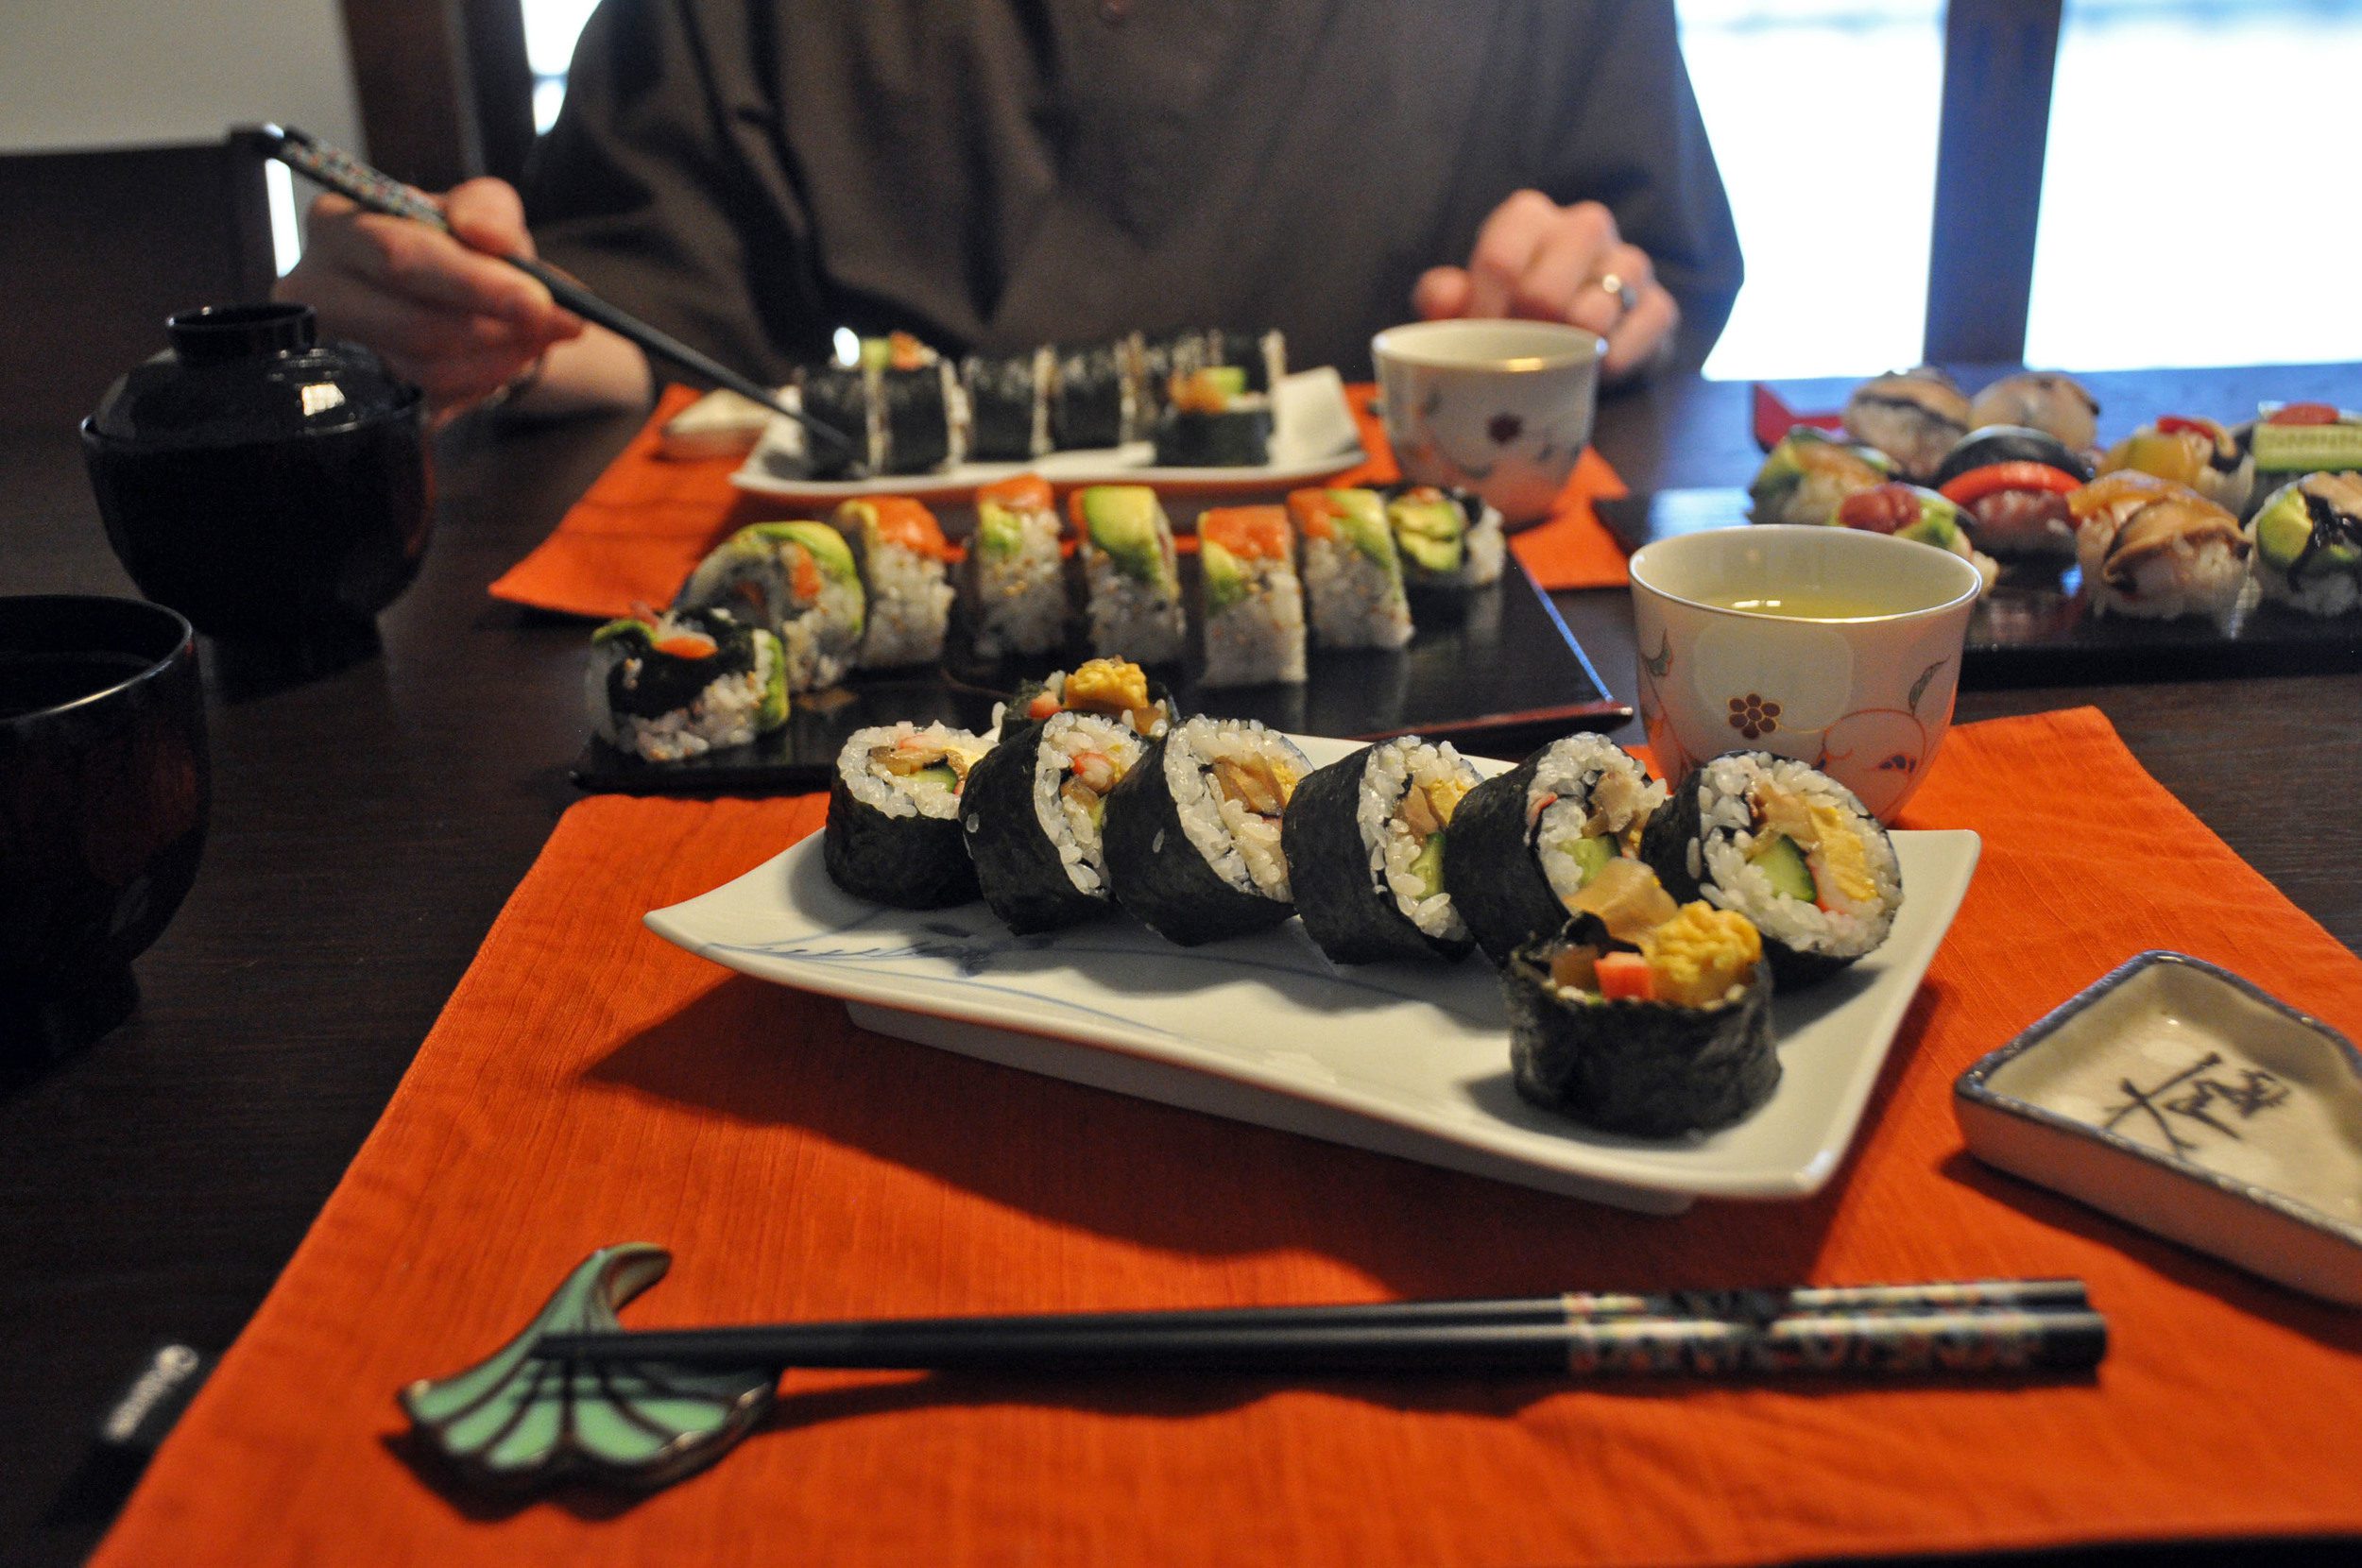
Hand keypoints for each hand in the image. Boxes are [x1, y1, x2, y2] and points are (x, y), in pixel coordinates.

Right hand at [273, 178, 584, 413]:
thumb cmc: (458, 245)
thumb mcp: (481, 210)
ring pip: (428, 365)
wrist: (457, 299)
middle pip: (412, 322)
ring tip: (541, 334)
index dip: (473, 283)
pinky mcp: (361, 391)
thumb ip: (488, 209)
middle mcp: (318, 287)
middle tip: (559, 325)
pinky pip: (434, 396)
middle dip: (496, 328)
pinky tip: (509, 354)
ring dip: (501, 355)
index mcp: (336, 223)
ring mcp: (336, 347)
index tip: (539, 302)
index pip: (399, 256)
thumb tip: (483, 232)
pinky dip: (485, 375)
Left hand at [1413, 190, 1679, 383]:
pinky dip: (1612, 363)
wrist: (1575, 344)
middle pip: (1543, 292)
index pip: (1498, 260)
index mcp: (1528, 217)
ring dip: (1565, 354)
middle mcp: (1584, 226)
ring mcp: (1629, 262)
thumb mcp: (1467, 303)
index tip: (1476, 346)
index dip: (1481, 315)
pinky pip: (1640, 334)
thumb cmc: (1511, 315)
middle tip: (1511, 361)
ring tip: (1551, 366)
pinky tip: (1594, 374)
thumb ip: (1443, 297)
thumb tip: (1445, 299)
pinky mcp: (1660, 304)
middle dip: (1520, 340)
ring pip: (1594, 313)